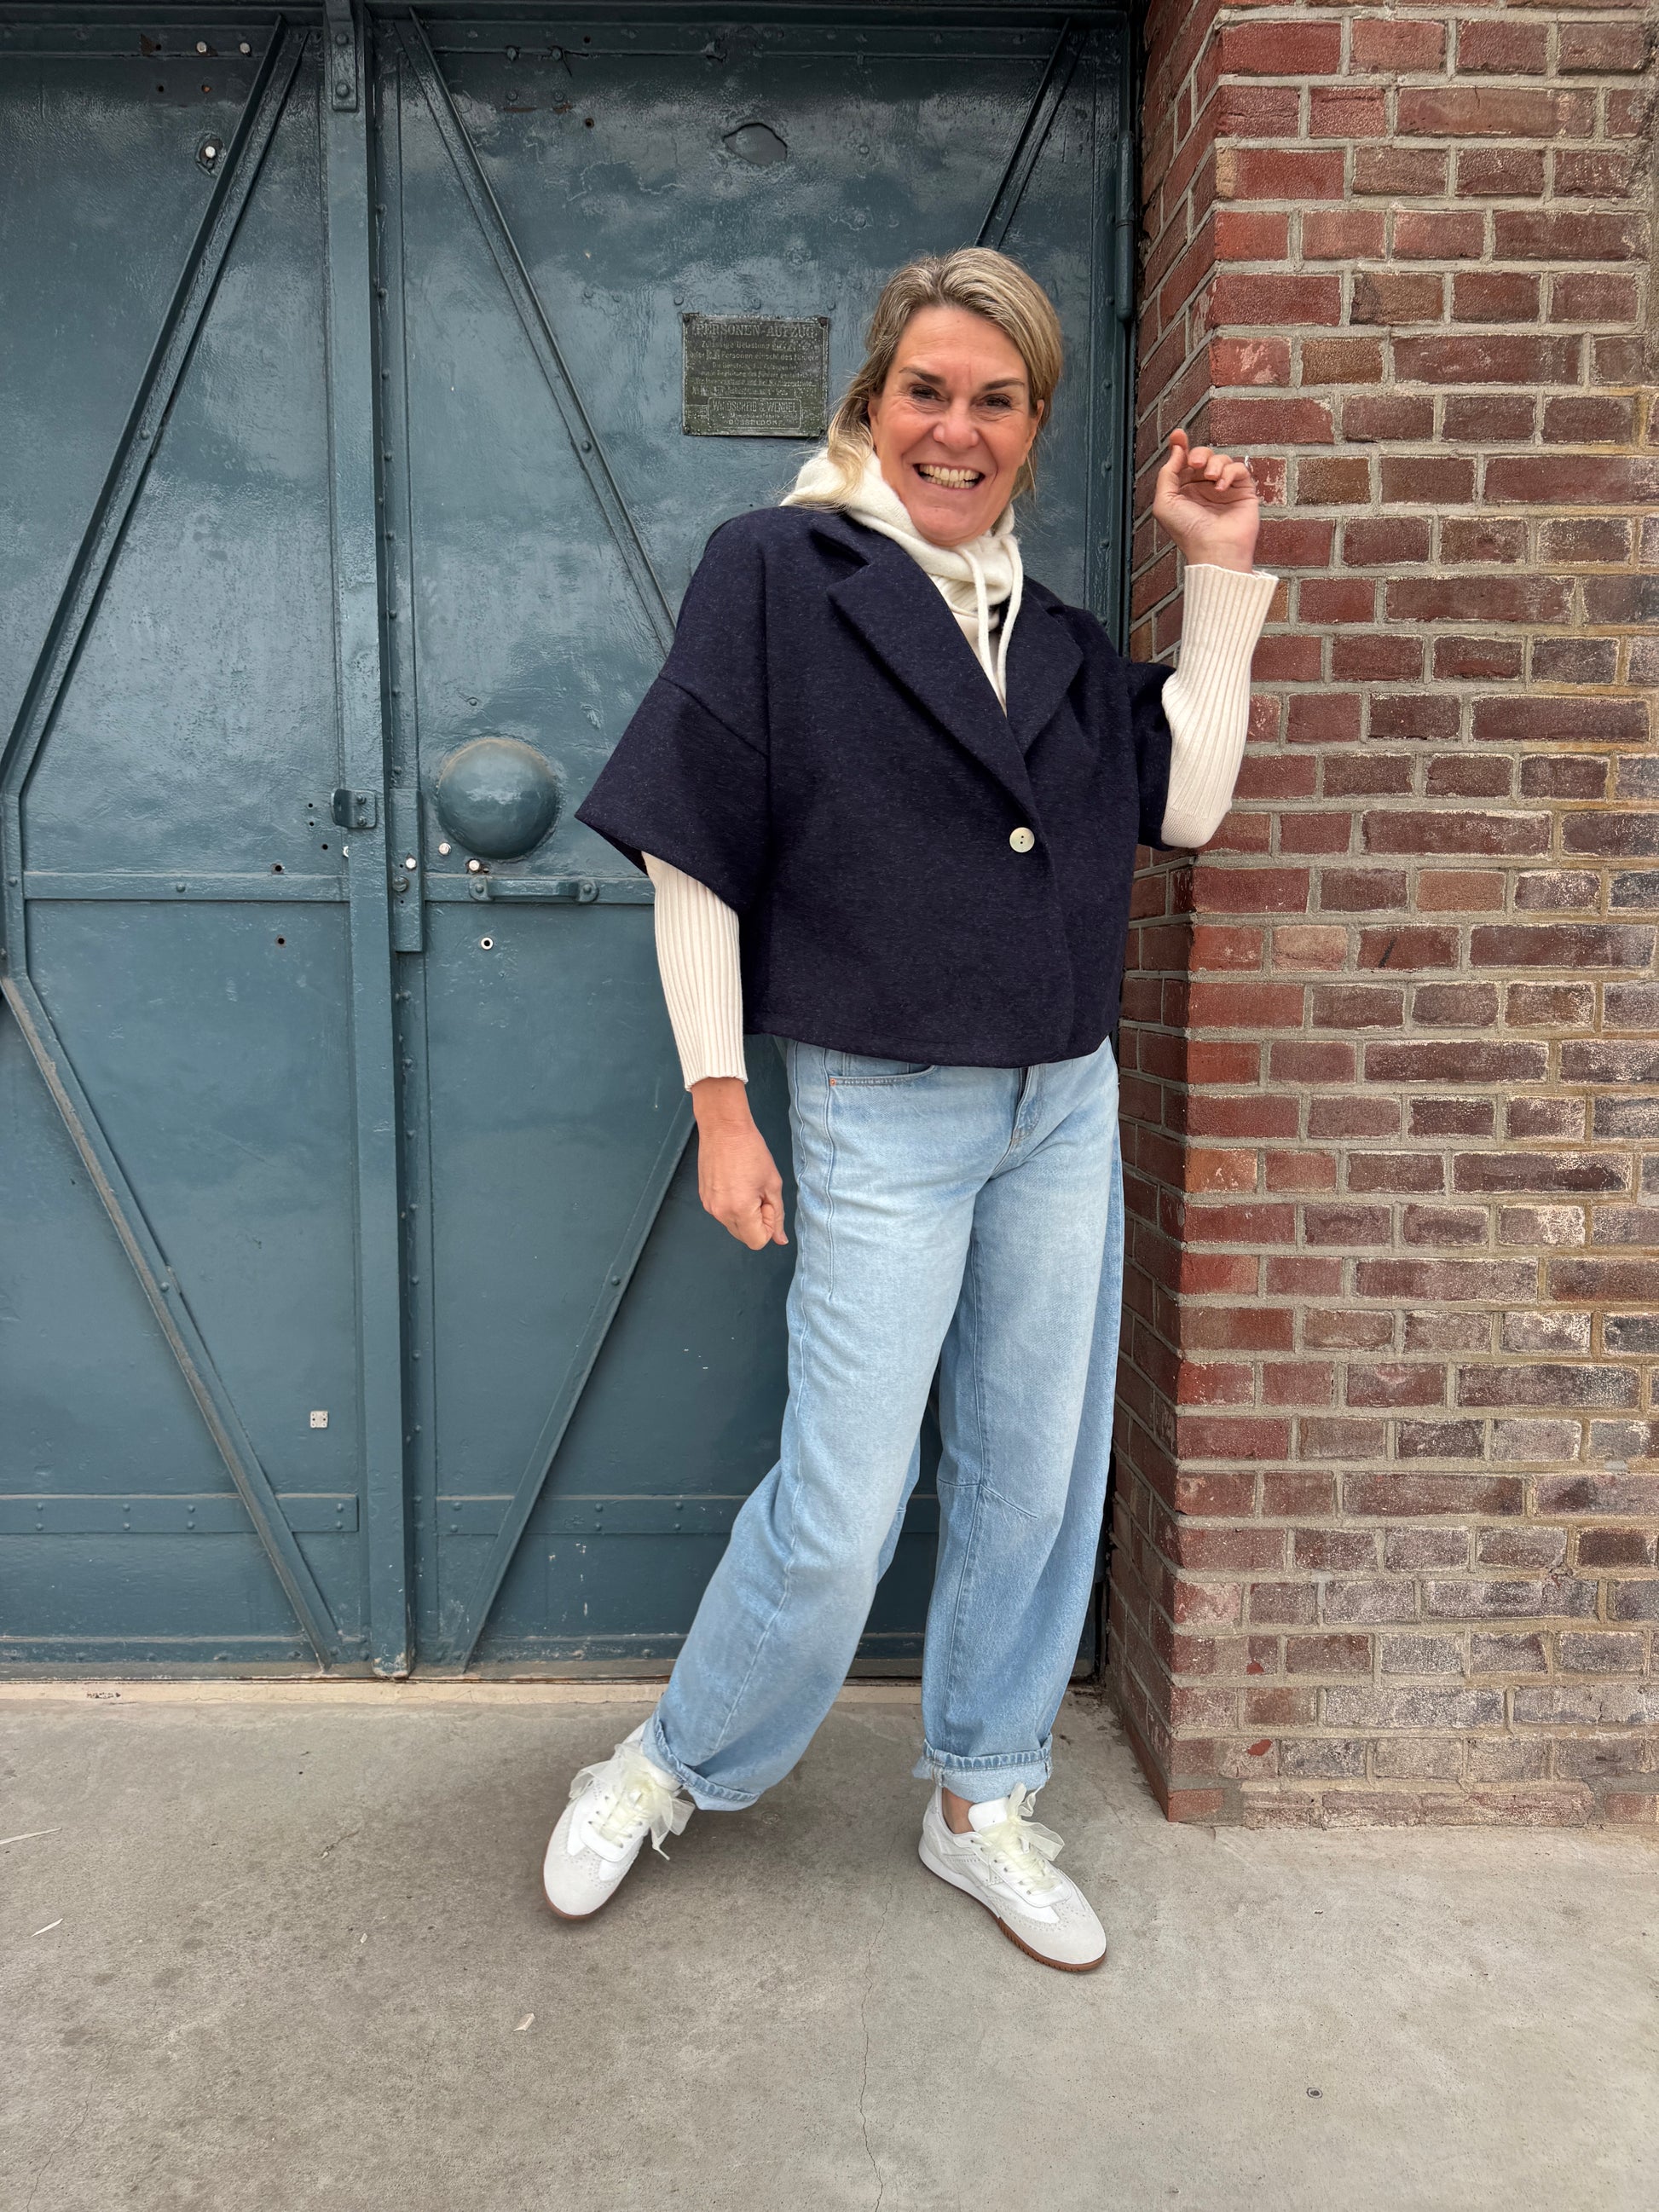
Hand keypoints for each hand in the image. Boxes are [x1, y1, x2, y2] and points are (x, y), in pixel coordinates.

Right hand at [691, 1078, 787, 1249]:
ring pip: (733, 1225)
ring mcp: (709, 1206)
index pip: (758, 1241)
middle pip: (744, 1237)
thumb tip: (780, 1240)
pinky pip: (723, 1213)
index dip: (768, 1226)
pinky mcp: (703, 1197)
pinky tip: (735, 1183)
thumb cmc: (751, 1151)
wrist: (723, 1128)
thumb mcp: (772, 1183)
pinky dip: (732, 1206)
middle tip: (758, 1193)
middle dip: (756, 1222)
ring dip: (745, 1214)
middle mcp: (720, 1213)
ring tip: (746, 1186)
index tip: (767, 1202)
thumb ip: (777, 1214)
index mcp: (739, 1210)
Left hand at [1151, 427, 1260, 573]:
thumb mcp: (1165, 502)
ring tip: (1211, 479)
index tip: (1179, 435)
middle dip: (1199, 454)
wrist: (1214, 549)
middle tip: (1197, 463)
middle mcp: (1203, 488)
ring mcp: (1223, 489)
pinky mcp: (1242, 491)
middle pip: (1203, 456)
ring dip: (1215, 464)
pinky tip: (1222, 487)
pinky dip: (1230, 473)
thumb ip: (1167, 473)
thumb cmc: (1188, 532)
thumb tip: (1177, 449)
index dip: (1181, 446)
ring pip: (1221, 460)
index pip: (1183, 462)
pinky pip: (1238, 469)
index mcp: (1184, 490)